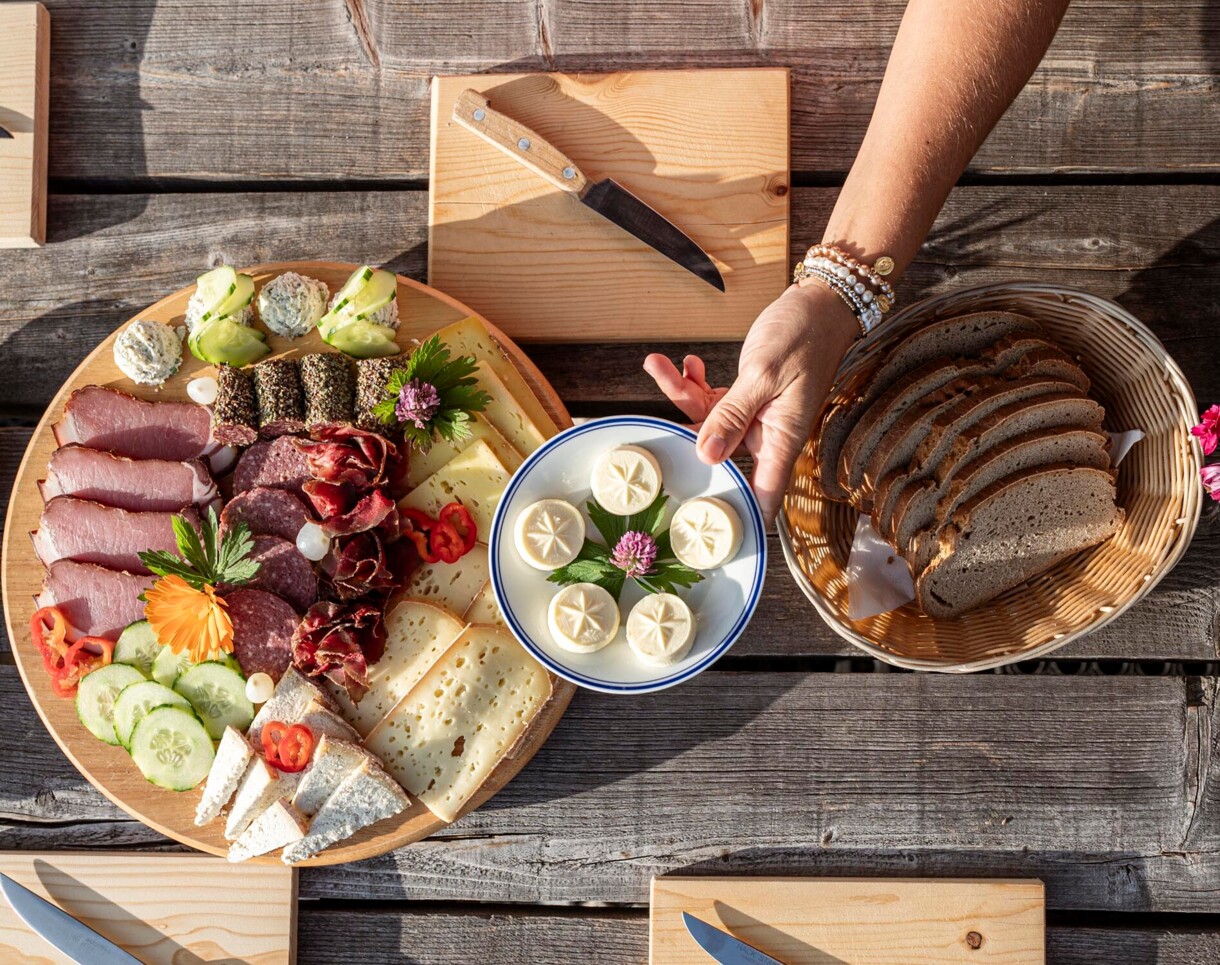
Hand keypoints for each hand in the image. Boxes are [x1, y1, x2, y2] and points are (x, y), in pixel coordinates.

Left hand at [644, 283, 858, 525]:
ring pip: (708, 421)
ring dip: (681, 394)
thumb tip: (707, 455)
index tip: (703, 524)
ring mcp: (754, 416)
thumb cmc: (804, 336)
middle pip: (718, 455)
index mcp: (781, 438)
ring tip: (660, 365)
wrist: (819, 304)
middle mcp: (766, 433)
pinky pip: (713, 400)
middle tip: (653, 423)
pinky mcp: (746, 397)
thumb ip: (732, 415)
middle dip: (683, 437)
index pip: (762, 494)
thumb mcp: (763, 375)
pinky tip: (686, 363)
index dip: (737, 513)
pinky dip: (695, 382)